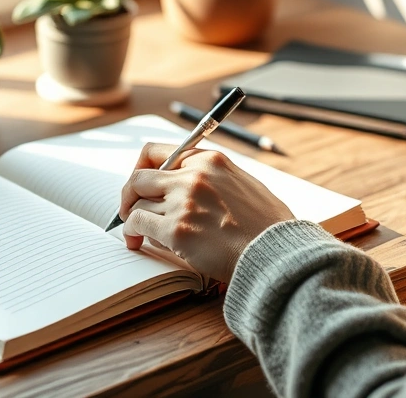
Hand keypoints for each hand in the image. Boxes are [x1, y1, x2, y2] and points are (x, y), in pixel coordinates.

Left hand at [119, 143, 294, 282]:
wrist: (277, 254)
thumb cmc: (267, 226)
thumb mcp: (243, 184)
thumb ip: (210, 179)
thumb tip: (178, 187)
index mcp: (210, 160)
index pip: (157, 151)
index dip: (141, 168)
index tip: (140, 184)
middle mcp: (193, 176)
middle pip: (139, 177)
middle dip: (129, 195)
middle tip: (129, 210)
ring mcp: (183, 202)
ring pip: (136, 204)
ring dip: (133, 219)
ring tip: (137, 234)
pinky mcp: (177, 229)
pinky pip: (138, 224)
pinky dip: (132, 233)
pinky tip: (136, 242)